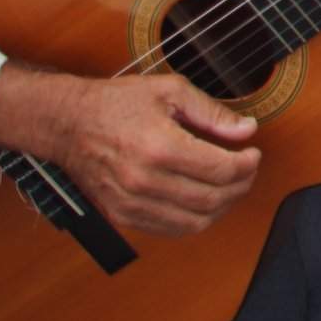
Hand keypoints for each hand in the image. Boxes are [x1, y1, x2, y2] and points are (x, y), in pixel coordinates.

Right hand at [52, 74, 260, 237]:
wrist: (67, 123)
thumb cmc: (116, 103)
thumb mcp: (170, 91)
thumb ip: (212, 113)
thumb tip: (246, 130)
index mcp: (159, 147)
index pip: (221, 170)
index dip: (247, 165)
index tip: (253, 154)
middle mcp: (145, 181)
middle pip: (212, 199)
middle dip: (241, 186)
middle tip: (247, 170)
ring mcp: (131, 203)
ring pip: (194, 222)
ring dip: (222, 207)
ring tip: (230, 186)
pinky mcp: (122, 216)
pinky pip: (170, 229)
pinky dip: (195, 220)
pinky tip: (204, 200)